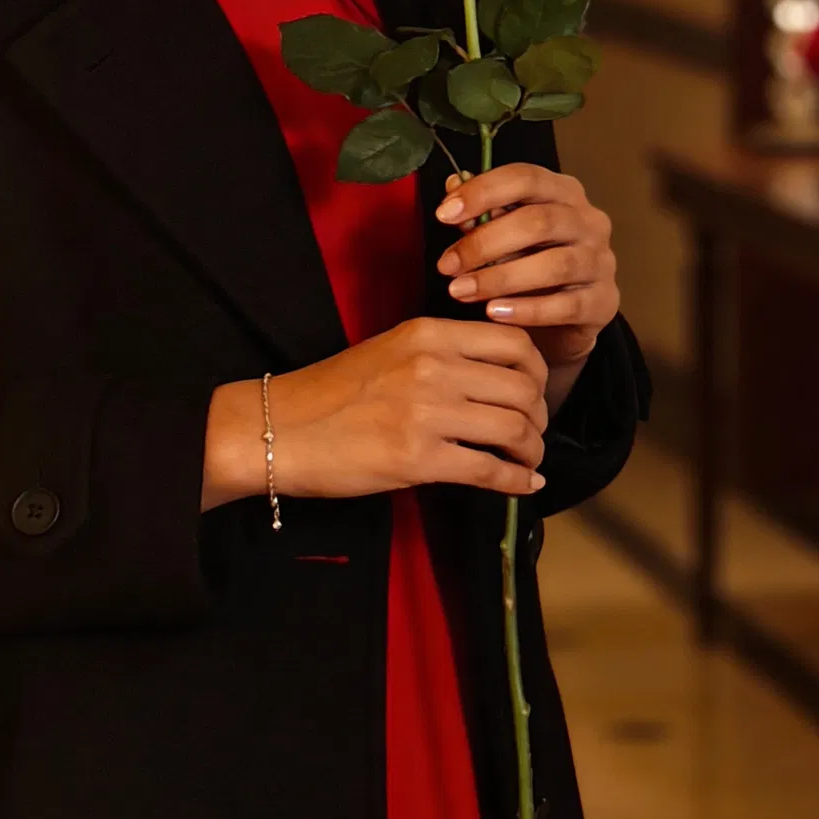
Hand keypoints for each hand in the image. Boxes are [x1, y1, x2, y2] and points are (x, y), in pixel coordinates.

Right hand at [202, 318, 549, 510]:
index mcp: (427, 335)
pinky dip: (516, 480)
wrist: (279, 429)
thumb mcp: (388, 351)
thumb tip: (495, 378)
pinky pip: (490, 470)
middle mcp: (433, 367)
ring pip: (515, 429)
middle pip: (523, 389)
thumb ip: (441, 355)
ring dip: (531, 450)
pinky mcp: (418, 458)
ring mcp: (427, 413)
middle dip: (539, 417)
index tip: (533, 392)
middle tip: (532, 433)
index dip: (537, 373)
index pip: (514, 344)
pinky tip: (522, 483)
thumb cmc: (329, 394)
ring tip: (527, 460)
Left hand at [433, 163, 617, 389]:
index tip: (443, 214)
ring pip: (554, 264)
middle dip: (484, 243)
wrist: (561, 323)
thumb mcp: (501, 237)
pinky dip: (527, 309)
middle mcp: (589, 221)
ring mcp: (601, 261)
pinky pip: (567, 305)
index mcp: (563, 193)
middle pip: (538, 221)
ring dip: (500, 278)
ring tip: (460, 291)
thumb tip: (453, 185)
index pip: (526, 178)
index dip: (483, 192)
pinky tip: (494, 313)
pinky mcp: (604, 301)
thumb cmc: (528, 267)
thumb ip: (480, 213)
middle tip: (447, 265)